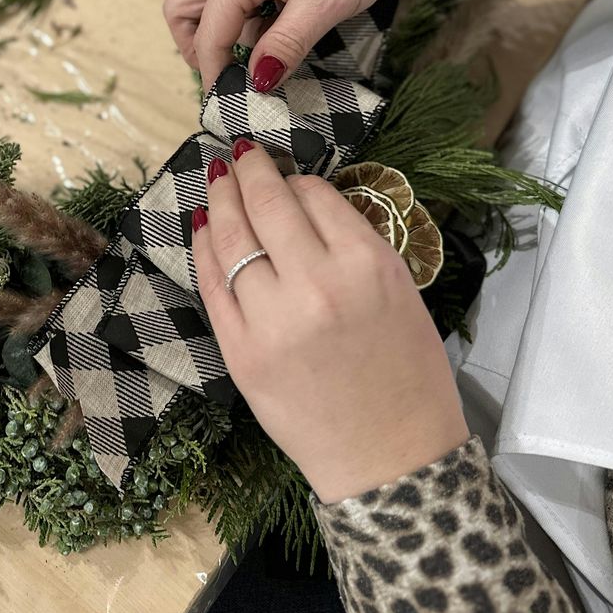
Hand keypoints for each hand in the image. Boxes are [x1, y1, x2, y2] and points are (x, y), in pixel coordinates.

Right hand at [164, 0, 473, 89]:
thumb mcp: (326, 2)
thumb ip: (286, 42)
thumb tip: (256, 83)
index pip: (207, 36)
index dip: (215, 77)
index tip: (237, 111)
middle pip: (184, 11)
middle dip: (198, 50)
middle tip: (234, 78)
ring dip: (222, 32)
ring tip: (263, 55)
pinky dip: (244, 16)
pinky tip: (283, 26)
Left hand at [192, 139, 467, 503]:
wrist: (391, 458)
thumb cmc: (408, 374)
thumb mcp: (400, 292)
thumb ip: (353, 244)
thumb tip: (303, 201)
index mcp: (365, 265)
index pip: (315, 194)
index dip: (297, 179)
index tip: (288, 175)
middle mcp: (315, 284)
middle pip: (267, 204)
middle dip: (249, 170)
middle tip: (240, 153)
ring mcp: (270, 319)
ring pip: (232, 238)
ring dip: (221, 200)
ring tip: (217, 179)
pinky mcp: (240, 351)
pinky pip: (212, 284)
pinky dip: (204, 249)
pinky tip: (203, 228)